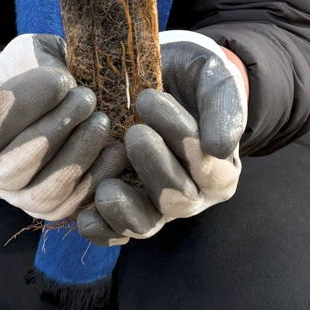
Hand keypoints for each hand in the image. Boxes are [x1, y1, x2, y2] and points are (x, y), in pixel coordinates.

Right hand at [0, 34, 127, 220]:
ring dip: (78, 155)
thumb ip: (38, 61)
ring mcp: (20, 199)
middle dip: (56, 130)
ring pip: (46, 193)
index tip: (61, 79)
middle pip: (15, 168)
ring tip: (100, 121)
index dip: (28, 101)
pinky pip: (74, 206)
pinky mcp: (54, 211)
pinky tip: (115, 147)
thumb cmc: (33, 75)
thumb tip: (65, 80)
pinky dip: (98, 177)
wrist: (46, 106)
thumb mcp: (29, 55)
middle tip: (86, 98)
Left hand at [76, 31, 246, 243]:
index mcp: (221, 169)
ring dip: (126, 209)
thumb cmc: (192, 77)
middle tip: (134, 132)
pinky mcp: (126, 209)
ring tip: (107, 188)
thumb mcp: (214, 77)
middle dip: (155, 166)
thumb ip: (223, 106)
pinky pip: (116, 233)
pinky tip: (86, 216)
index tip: (149, 98)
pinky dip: (102, 229)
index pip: (206, 164)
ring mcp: (158, 206)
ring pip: (147, 223)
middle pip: (178, 198)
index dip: (180, 135)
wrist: (163, 79)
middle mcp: (193, 195)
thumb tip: (219, 149)